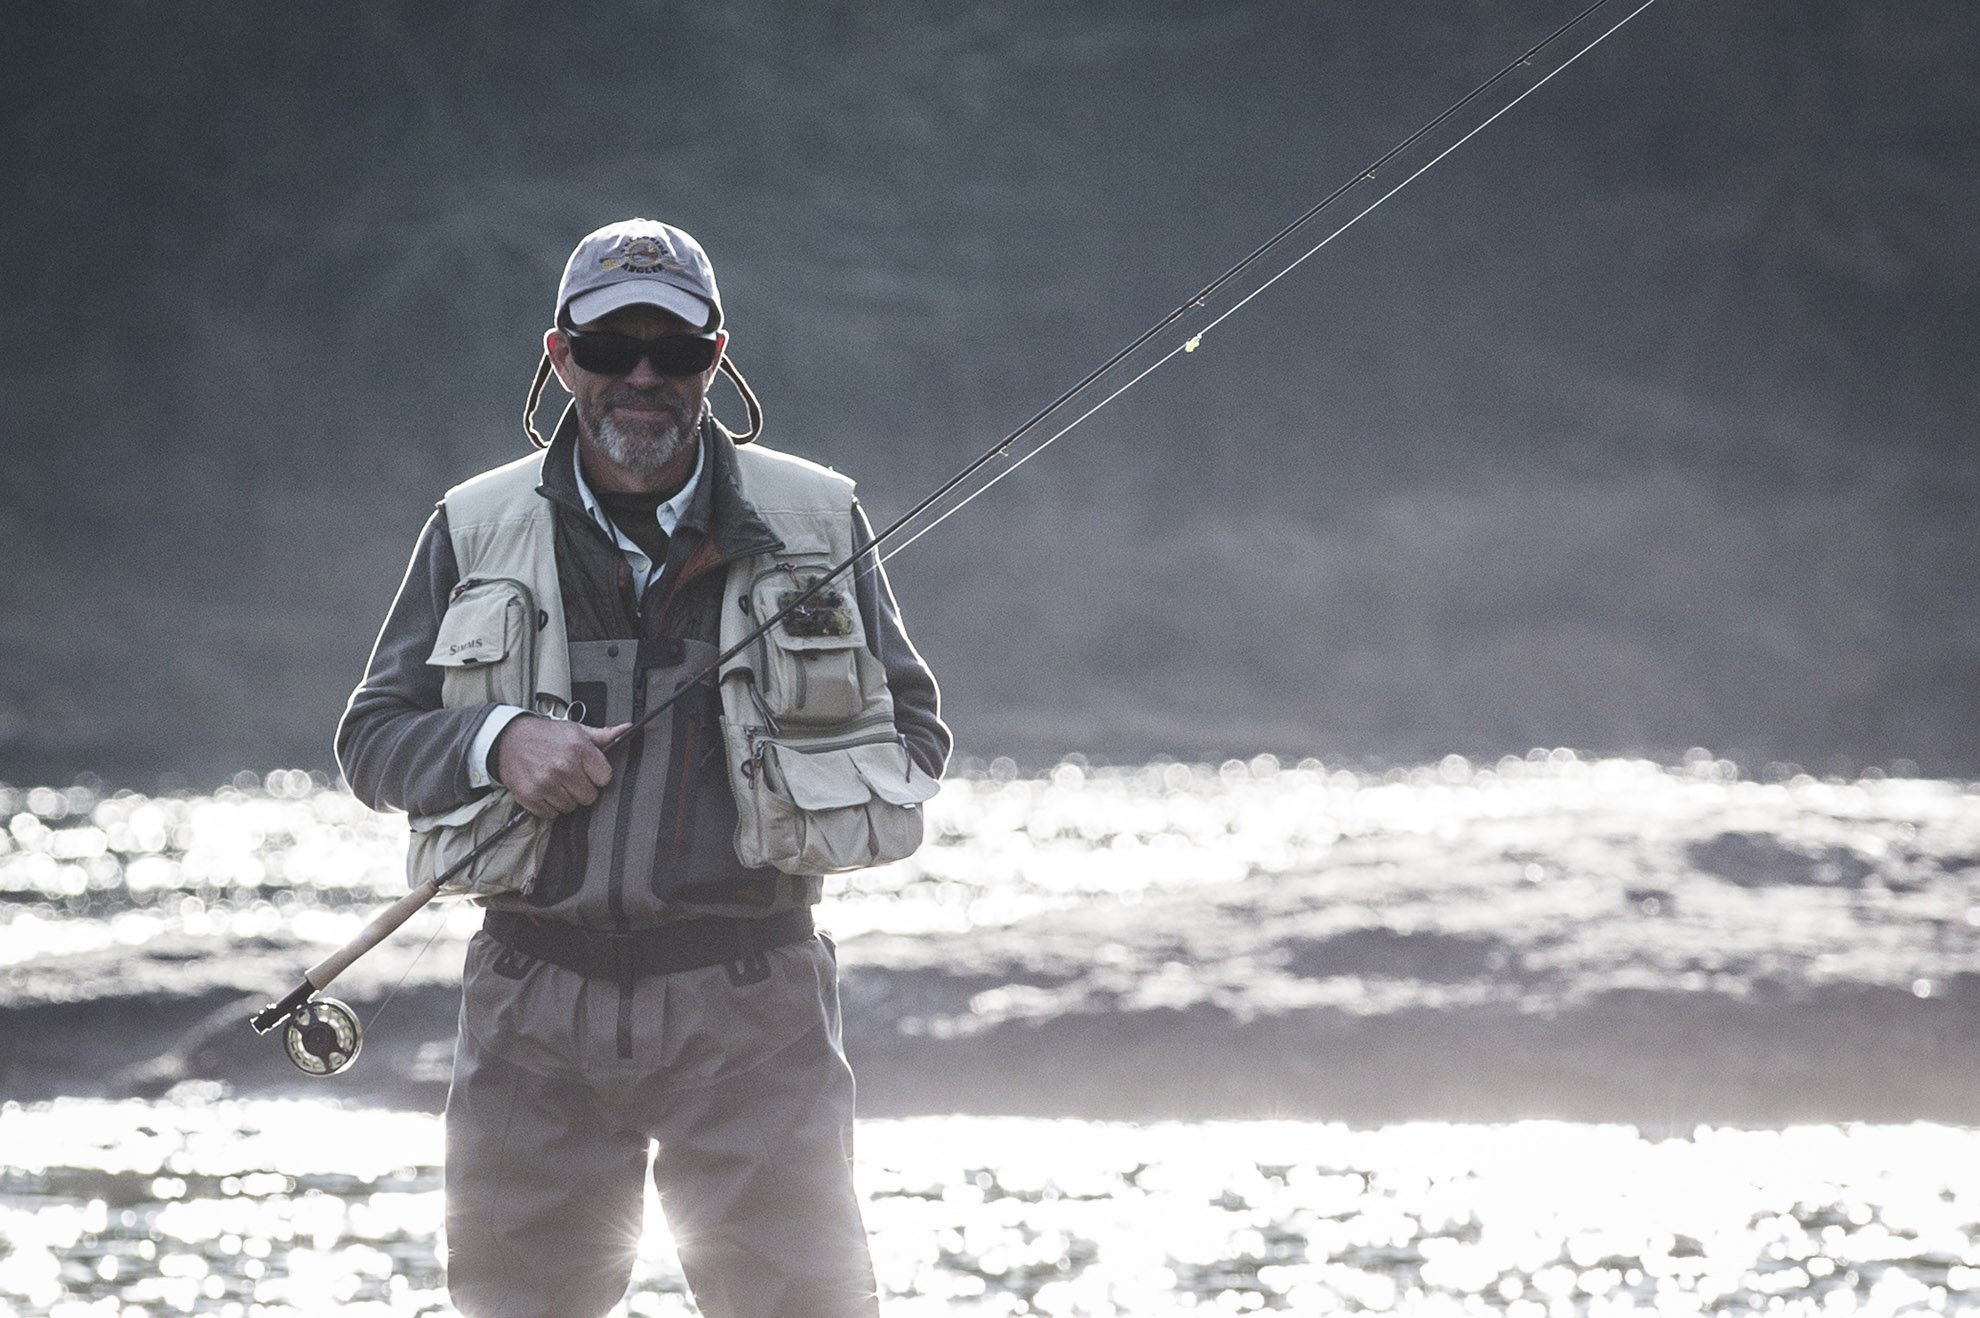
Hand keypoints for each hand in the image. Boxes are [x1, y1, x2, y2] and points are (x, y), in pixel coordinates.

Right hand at [493, 716, 631, 818]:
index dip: (598, 776)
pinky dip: (548, 807)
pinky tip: (544, 791)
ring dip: (565, 798)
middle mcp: (563, 767)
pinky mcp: (530, 796)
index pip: (605, 779)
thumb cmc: (547, 735)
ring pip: (571, 807)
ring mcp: (546, 783)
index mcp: (579, 749)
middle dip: (582, 789)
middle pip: (590, 797)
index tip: (589, 771)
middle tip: (570, 777)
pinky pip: (551, 815)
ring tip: (555, 782)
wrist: (508, 739)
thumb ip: (603, 735)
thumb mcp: (576, 730)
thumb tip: (627, 729)